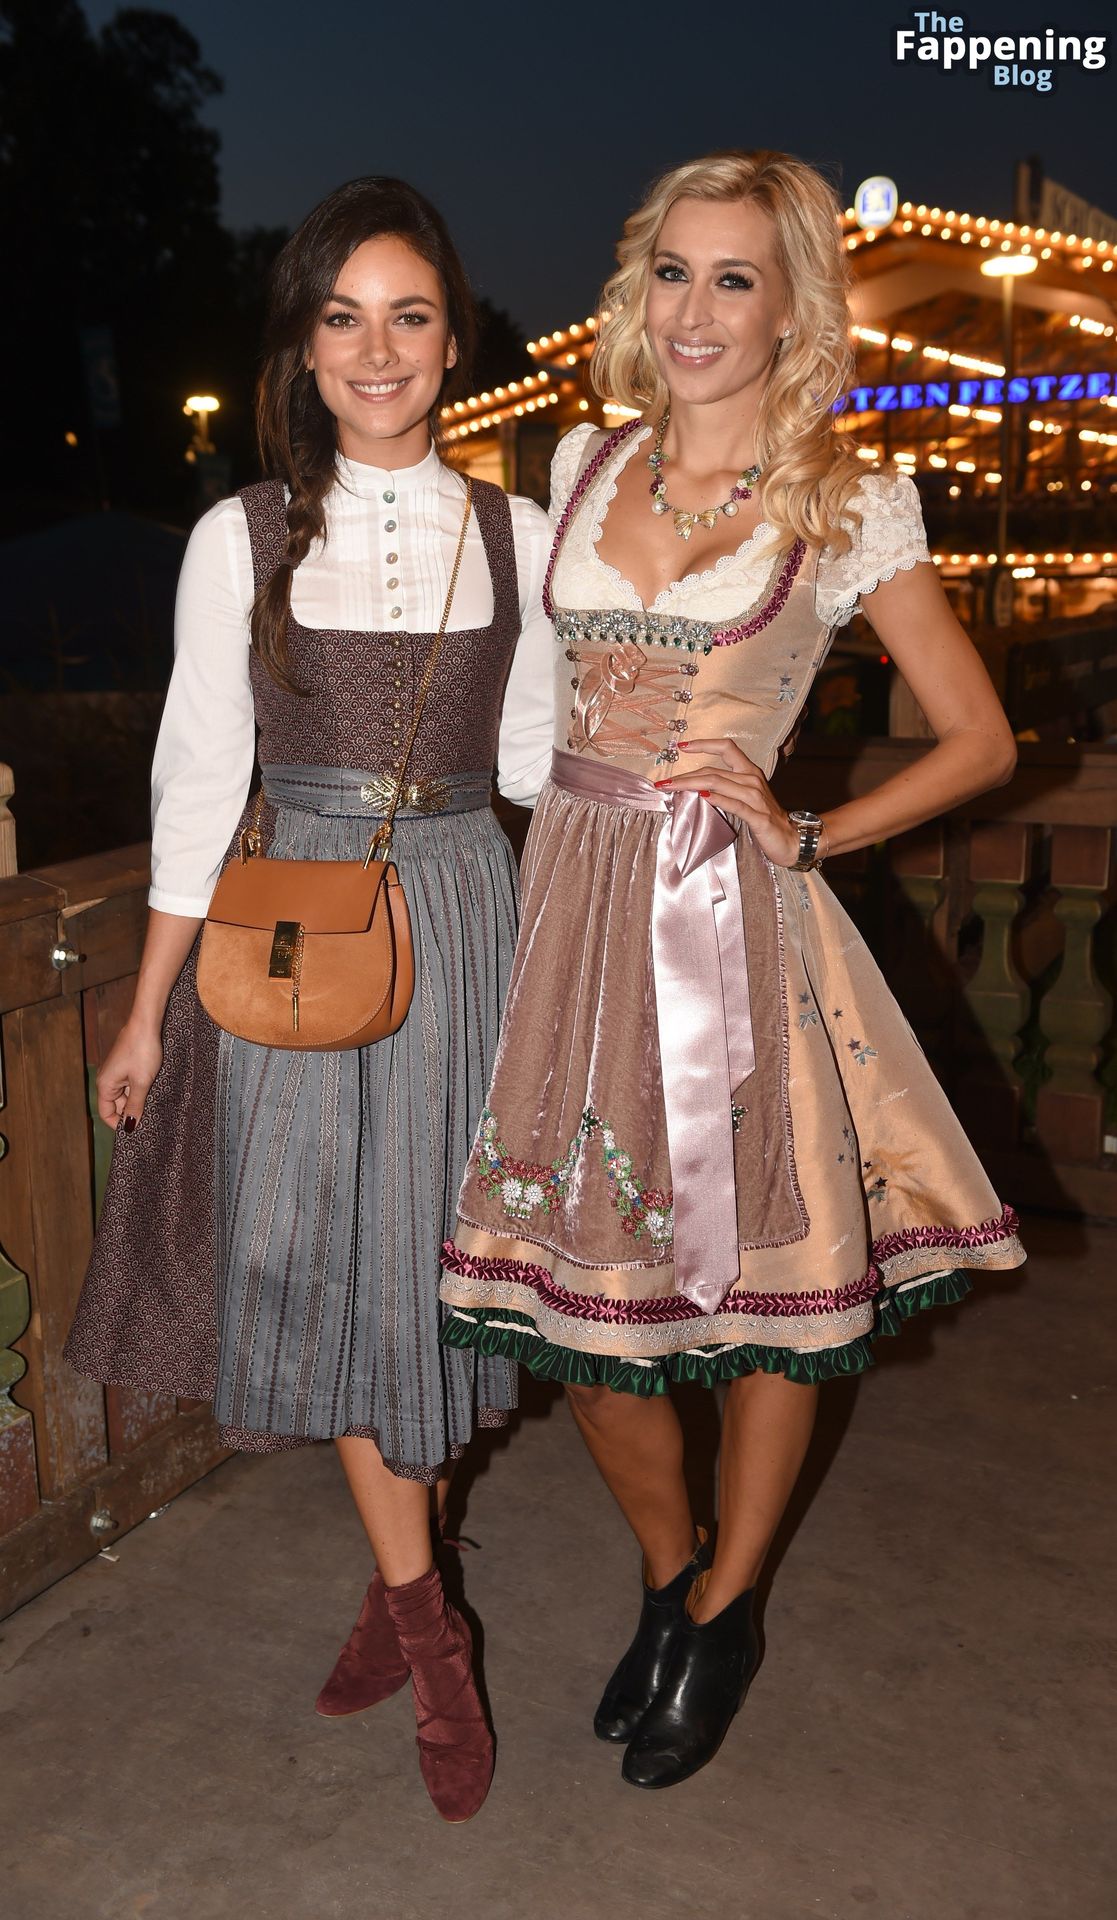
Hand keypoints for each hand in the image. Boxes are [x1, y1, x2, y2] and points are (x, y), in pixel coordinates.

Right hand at [96, 1016, 163, 1130]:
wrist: (146, 1024)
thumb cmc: (142, 1051)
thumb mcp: (142, 1082)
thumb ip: (135, 1105)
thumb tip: (130, 1127)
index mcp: (105, 1085)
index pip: (106, 1113)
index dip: (118, 1124)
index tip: (134, 1131)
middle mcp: (107, 1079)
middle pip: (117, 1105)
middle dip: (131, 1112)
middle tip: (150, 1119)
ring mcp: (117, 1071)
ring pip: (126, 1094)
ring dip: (138, 1100)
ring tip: (154, 1105)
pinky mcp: (127, 1065)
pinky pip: (131, 1083)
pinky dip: (140, 1089)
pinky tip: (153, 1091)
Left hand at [656, 737, 799, 865]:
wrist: (793, 839)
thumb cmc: (766, 820)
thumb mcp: (745, 800)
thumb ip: (726, 791)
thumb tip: (697, 789)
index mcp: (749, 773)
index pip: (727, 748)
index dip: (704, 744)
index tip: (682, 746)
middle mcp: (752, 780)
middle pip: (713, 771)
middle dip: (685, 776)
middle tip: (662, 782)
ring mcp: (756, 797)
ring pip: (719, 784)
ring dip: (692, 785)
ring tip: (672, 788)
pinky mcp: (758, 817)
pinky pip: (735, 805)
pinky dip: (718, 799)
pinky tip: (703, 798)